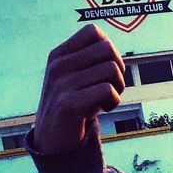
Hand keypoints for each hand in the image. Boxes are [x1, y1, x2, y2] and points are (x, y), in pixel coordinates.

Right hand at [33, 25, 126, 152]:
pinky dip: (114, 101)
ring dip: (119, 87)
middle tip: (112, 86)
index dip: (109, 48)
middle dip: (119, 68)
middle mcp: (57, 66)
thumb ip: (89, 60)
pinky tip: (104, 109)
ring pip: (111, 70)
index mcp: (58, 55)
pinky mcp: (68, 104)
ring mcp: (61, 84)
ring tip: (108, 100)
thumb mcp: (75, 76)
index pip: (93, 32)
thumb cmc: (73, 104)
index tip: (106, 68)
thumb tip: (112, 49)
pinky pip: (107, 90)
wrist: (53, 140)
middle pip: (107, 49)